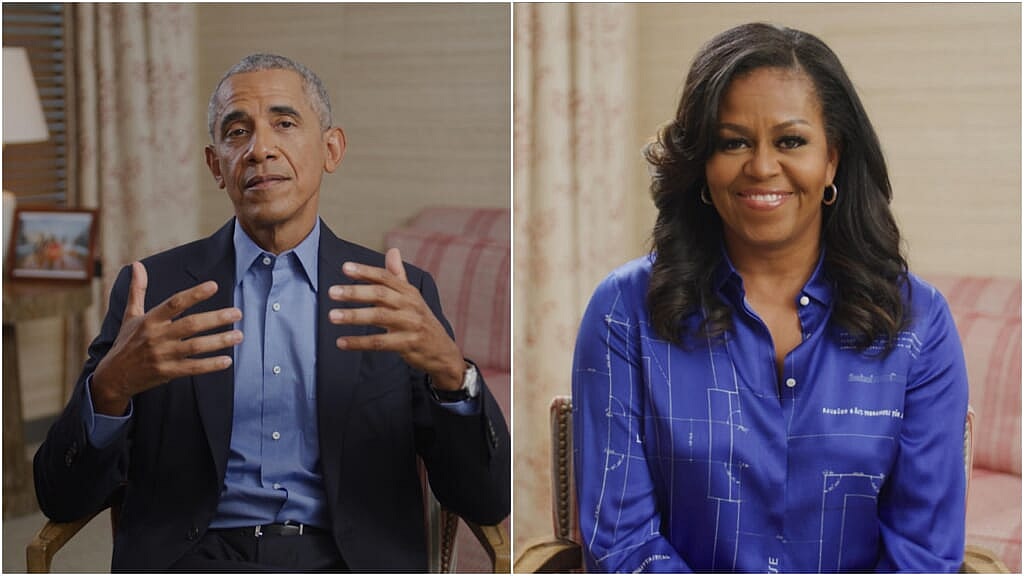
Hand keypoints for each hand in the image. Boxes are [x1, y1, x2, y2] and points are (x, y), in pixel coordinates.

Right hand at [91, 262, 242, 414]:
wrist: (113, 376)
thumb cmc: (126, 342)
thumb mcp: (130, 315)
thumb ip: (138, 290)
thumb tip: (136, 264)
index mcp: (150, 320)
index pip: (175, 303)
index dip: (194, 294)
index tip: (214, 286)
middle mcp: (157, 336)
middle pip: (191, 324)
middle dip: (216, 318)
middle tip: (238, 313)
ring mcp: (162, 355)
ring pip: (195, 346)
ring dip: (220, 341)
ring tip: (239, 336)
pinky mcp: (166, 372)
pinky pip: (192, 368)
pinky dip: (210, 365)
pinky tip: (227, 360)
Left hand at [328, 248, 465, 389]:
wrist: (442, 351)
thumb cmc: (420, 321)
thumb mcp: (412, 297)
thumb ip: (398, 275)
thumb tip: (392, 250)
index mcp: (409, 292)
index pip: (385, 277)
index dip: (365, 271)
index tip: (345, 268)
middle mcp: (410, 305)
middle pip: (381, 294)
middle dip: (355, 292)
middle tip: (332, 292)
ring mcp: (410, 324)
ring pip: (379, 317)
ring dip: (354, 316)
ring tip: (332, 316)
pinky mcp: (408, 344)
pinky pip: (380, 342)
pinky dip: (359, 342)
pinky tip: (341, 342)